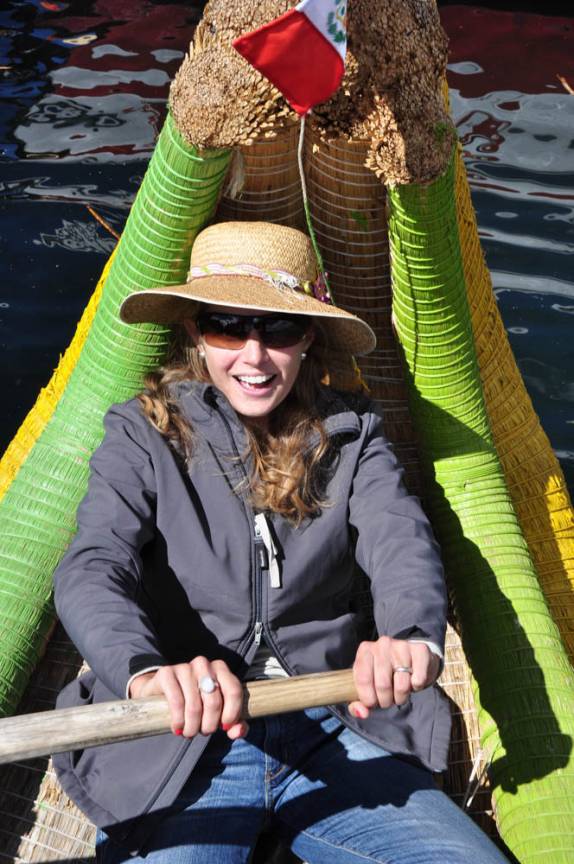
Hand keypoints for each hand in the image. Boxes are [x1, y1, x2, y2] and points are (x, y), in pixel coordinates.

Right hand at [129, 657, 247, 739]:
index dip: (232, 713)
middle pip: (214, 702)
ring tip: (189, 732)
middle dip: (209, 725)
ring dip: (192, 727)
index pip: (234, 690)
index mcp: (220, 668)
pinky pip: (176, 702)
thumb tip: (237, 731)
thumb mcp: (217, 712)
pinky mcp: (166, 673)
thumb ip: (234, 723)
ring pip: (194, 706)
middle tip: (203, 731)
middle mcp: (204, 664)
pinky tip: (177, 727)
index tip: (225, 727)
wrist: (163, 693)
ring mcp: (184, 667)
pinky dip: (178, 721)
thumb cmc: (196, 703)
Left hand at [349, 637, 439, 719]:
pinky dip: (416, 687)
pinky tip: (413, 681)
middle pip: (382, 684)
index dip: (368, 699)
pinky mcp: (420, 650)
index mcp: (365, 650)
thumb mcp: (368, 686)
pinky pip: (418, 679)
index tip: (373, 703)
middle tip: (388, 699)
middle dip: (386, 701)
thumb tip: (362, 713)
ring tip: (400, 692)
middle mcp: (382, 644)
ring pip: (402, 685)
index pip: (363, 679)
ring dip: (401, 697)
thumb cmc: (386, 675)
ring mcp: (401, 645)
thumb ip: (359, 703)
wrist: (414, 659)